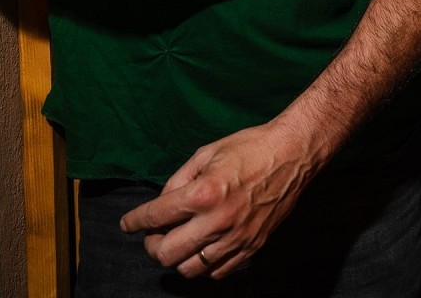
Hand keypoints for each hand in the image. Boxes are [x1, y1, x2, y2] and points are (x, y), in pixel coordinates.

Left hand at [119, 122, 318, 279]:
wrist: (292, 154)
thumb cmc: (249, 147)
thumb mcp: (206, 153)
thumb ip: (178, 180)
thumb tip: (163, 203)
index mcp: (203, 193)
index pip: (156, 216)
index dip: (134, 221)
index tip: (127, 224)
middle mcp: (217, 221)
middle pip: (167, 252)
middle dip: (152, 245)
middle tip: (153, 234)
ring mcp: (235, 238)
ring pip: (189, 269)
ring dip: (176, 257)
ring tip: (177, 242)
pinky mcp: (251, 247)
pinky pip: (216, 272)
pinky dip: (202, 264)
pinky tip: (201, 247)